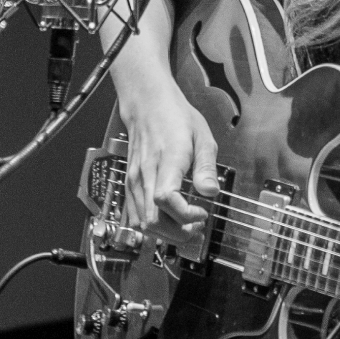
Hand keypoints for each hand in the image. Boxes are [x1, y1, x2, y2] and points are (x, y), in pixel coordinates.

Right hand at [119, 84, 218, 242]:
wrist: (147, 106)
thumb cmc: (175, 118)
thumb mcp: (202, 136)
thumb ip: (206, 167)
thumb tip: (210, 192)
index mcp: (167, 160)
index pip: (166, 198)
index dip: (185, 214)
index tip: (202, 212)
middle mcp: (145, 173)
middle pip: (152, 219)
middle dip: (177, 233)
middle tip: (197, 227)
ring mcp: (134, 181)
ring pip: (141, 223)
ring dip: (165, 233)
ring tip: (185, 225)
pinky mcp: (129, 185)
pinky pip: (134, 216)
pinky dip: (151, 227)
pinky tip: (168, 221)